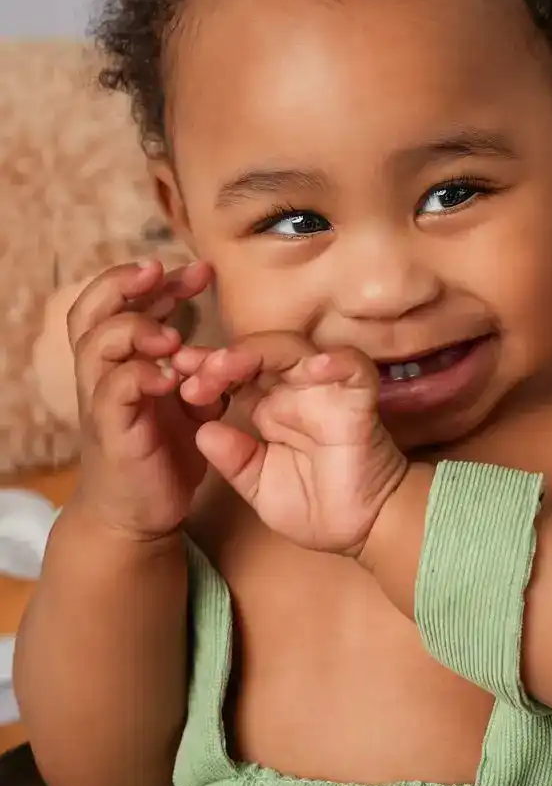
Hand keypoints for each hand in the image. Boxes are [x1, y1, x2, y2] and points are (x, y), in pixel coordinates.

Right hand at [68, 258, 221, 539]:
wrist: (139, 514)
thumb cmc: (162, 452)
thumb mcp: (189, 403)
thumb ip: (199, 370)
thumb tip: (227, 341)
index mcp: (120, 360)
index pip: (121, 302)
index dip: (155, 280)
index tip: (200, 271)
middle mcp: (102, 373)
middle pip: (91, 310)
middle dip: (124, 283)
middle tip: (160, 271)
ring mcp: (102, 400)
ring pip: (95, 343)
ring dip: (135, 328)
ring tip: (173, 334)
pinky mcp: (112, 431)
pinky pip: (114, 390)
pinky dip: (141, 375)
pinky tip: (171, 377)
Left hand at [180, 334, 407, 554]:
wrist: (359, 531)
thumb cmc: (313, 508)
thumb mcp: (259, 485)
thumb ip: (234, 459)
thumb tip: (202, 432)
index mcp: (269, 406)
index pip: (234, 375)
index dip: (205, 371)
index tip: (173, 377)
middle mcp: (296, 390)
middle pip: (258, 354)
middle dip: (222, 357)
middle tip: (190, 369)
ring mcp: (327, 391)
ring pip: (295, 350)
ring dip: (260, 351)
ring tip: (228, 363)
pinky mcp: (359, 398)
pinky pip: (352, 367)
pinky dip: (335, 361)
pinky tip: (312, 368)